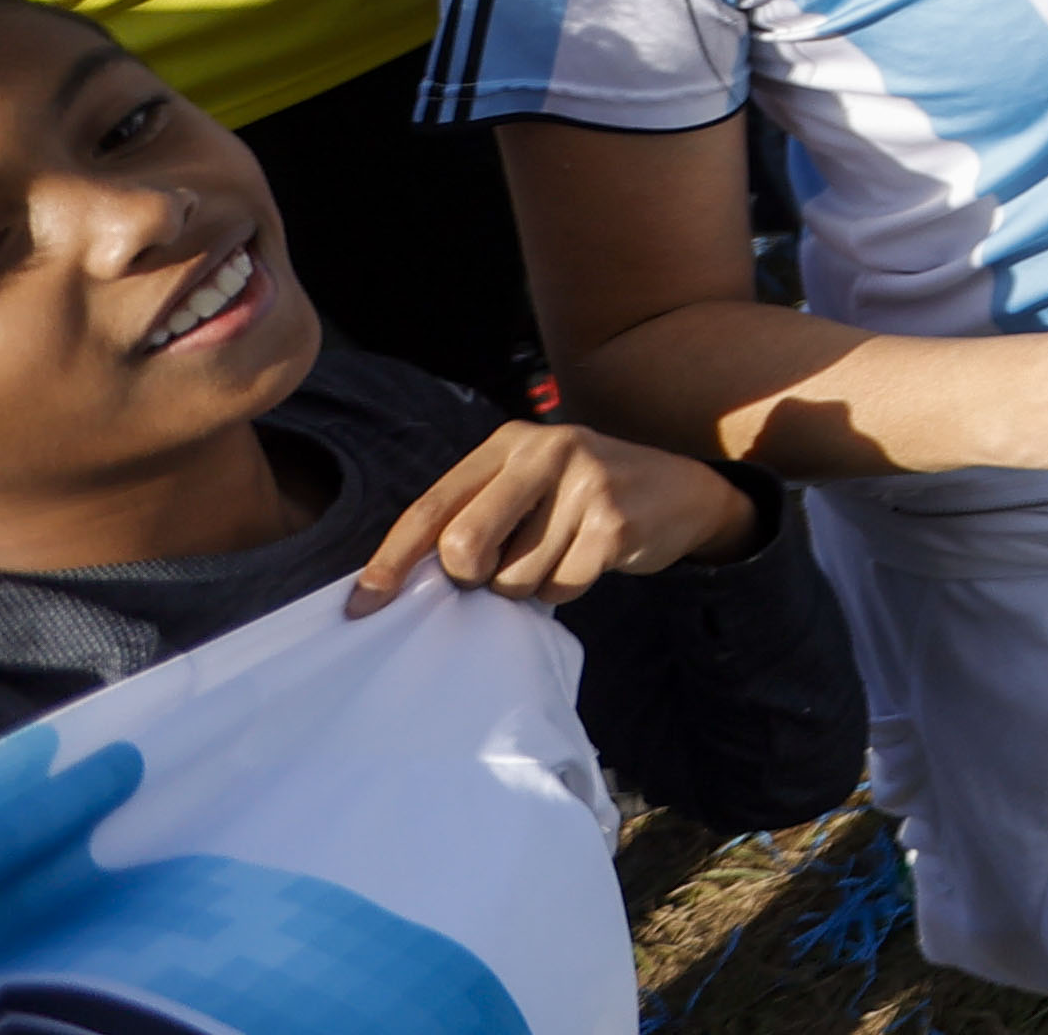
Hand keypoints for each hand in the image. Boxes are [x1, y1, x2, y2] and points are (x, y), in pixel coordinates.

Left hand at [350, 423, 756, 614]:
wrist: (684, 492)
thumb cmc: (582, 500)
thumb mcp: (527, 488)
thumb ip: (474, 517)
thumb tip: (404, 583)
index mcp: (510, 442)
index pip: (432, 507)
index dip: (391, 560)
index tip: (363, 605)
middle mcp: (546, 451)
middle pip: (462, 547)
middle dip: (472, 579)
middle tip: (498, 572)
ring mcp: (584, 484)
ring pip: (512, 579)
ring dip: (528, 586)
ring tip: (561, 554)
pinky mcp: (614, 522)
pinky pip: (558, 588)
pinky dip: (566, 588)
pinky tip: (589, 560)